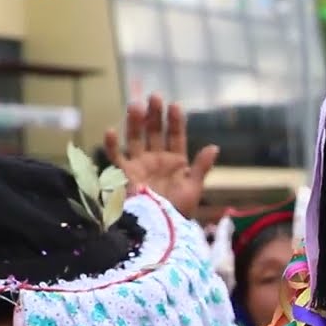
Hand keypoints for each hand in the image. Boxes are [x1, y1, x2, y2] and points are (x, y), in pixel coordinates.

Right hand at [104, 94, 218, 218]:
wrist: (159, 228)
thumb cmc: (179, 211)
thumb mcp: (194, 187)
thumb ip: (201, 167)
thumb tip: (214, 146)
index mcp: (176, 161)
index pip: (176, 136)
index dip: (175, 121)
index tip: (175, 105)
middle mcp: (157, 159)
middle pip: (155, 132)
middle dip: (155, 115)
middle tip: (154, 96)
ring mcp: (140, 165)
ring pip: (136, 138)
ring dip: (135, 122)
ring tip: (135, 105)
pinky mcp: (125, 174)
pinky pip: (116, 156)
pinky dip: (112, 144)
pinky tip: (111, 130)